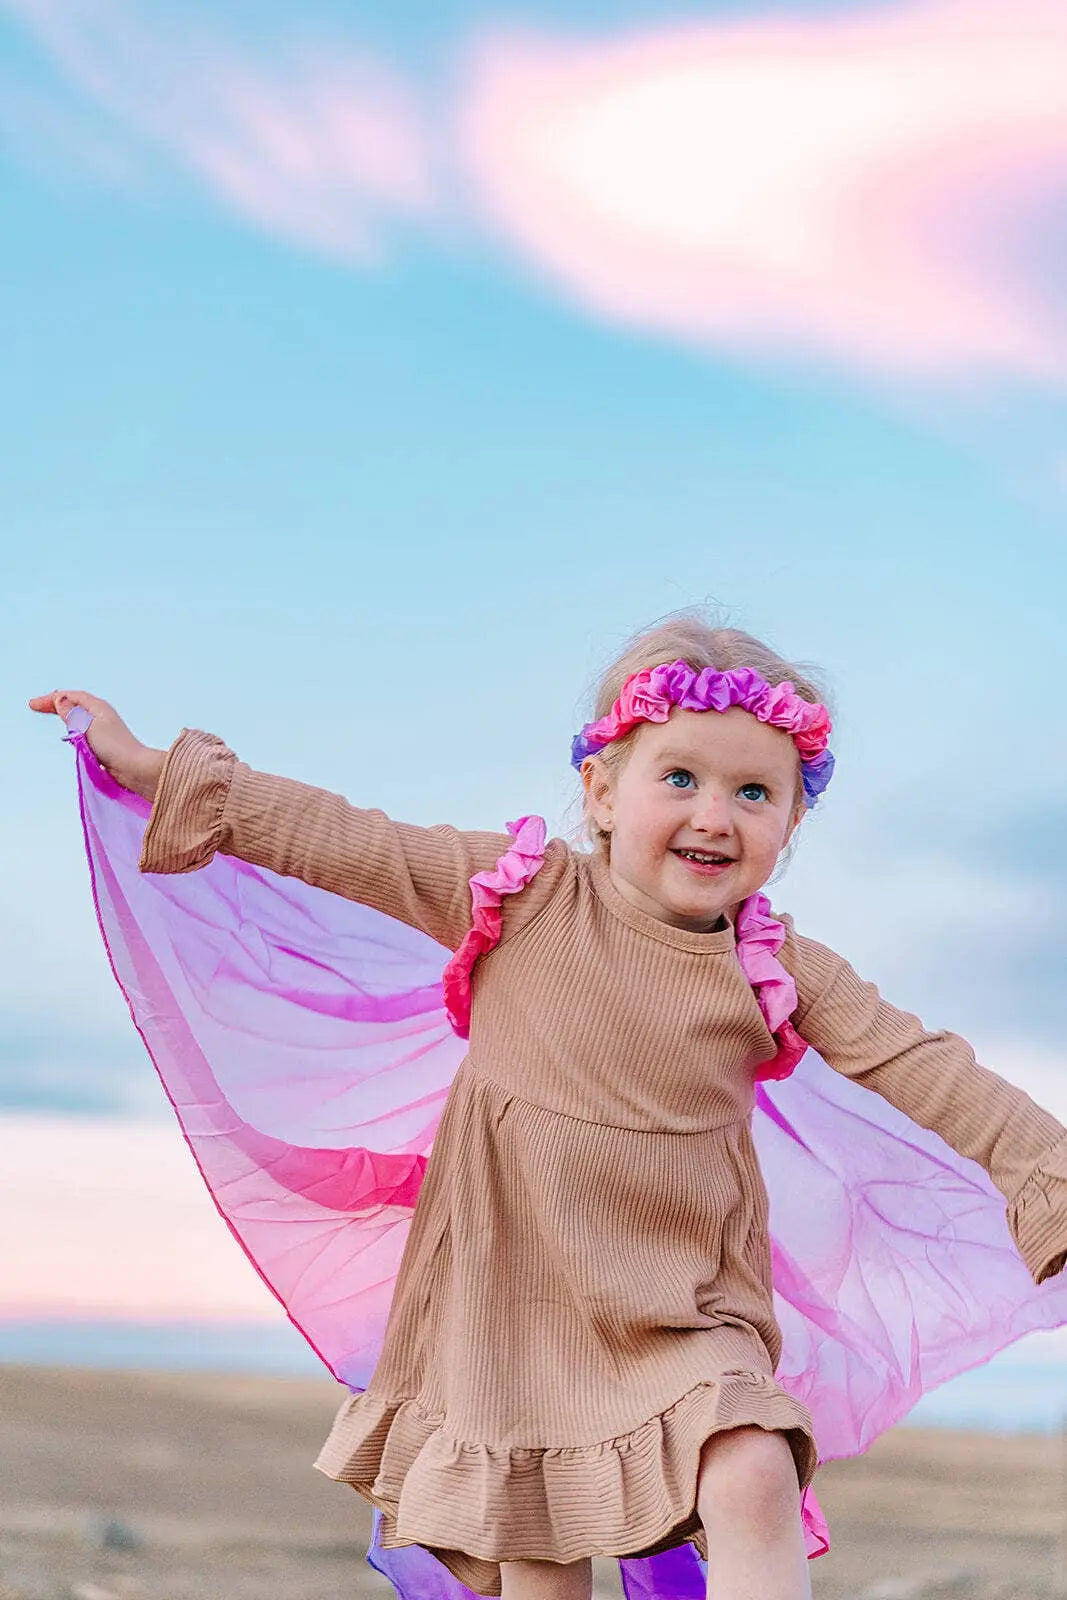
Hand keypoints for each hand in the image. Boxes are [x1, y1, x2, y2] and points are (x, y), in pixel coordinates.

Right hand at [29, 689, 165, 799]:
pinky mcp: (104, 743)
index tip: (33, 704)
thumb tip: (60, 700)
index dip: (52, 698)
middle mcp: (101, 715)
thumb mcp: (88, 727)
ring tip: (50, 714)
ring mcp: (103, 729)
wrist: (134, 768)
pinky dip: (72, 729)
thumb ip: (72, 714)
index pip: (71, 697)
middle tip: (36, 707)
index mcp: (98, 707)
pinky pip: (83, 730)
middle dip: (56, 704)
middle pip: (74, 704)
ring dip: (64, 714)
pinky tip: (69, 735)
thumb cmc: (113, 746)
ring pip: (79, 717)